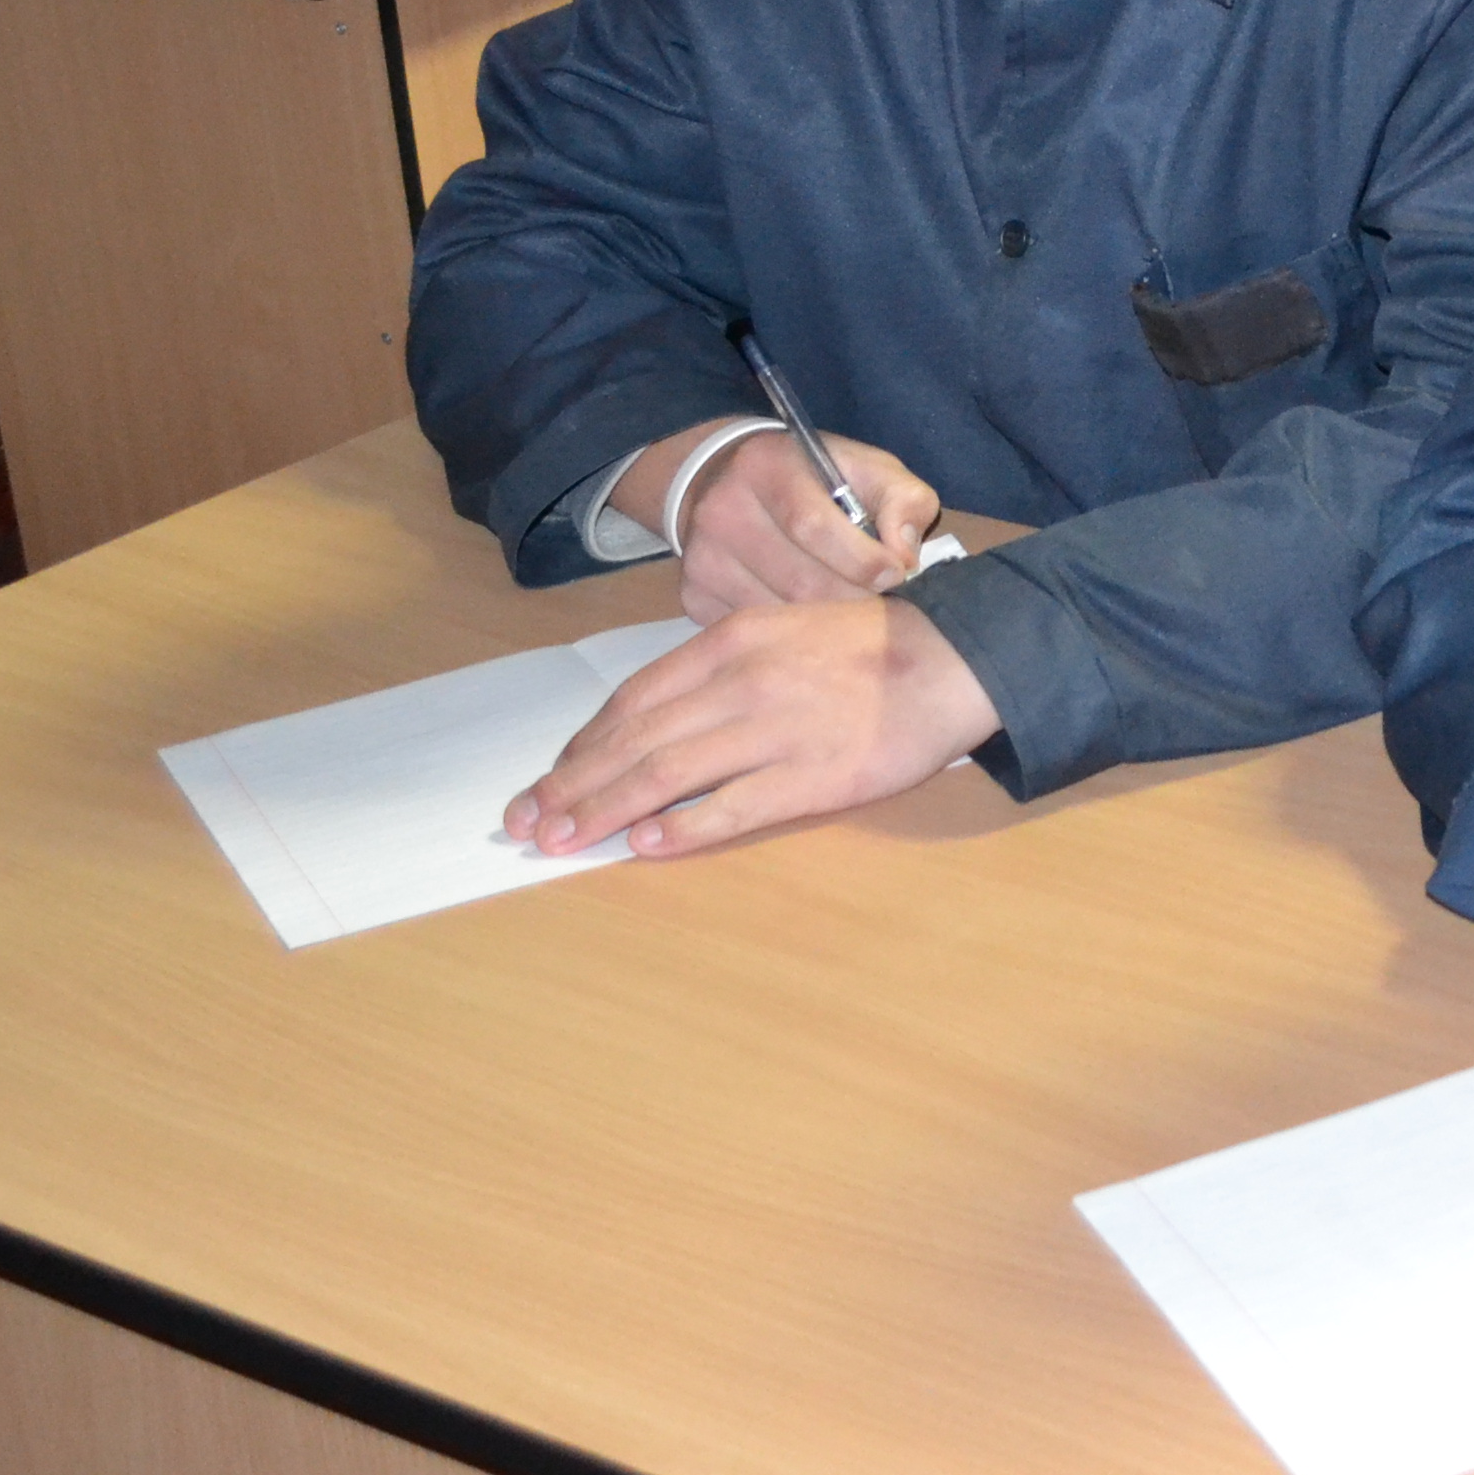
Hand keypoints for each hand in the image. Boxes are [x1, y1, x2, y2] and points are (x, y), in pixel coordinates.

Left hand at [504, 599, 998, 858]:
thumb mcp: (780, 629)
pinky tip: (643, 845)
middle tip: (524, 821)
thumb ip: (718, 668)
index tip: (548, 779)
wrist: (949, 660)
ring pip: (665, 775)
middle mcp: (741, 685)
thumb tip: (652, 722)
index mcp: (730, 644)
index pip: (633, 701)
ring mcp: (775, 732)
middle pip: (634, 741)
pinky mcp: (811, 777)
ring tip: (561, 840)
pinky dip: (681, 828)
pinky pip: (730, 808)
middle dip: (570, 785)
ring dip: (604, 811)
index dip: (582, 745)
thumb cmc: (864, 646)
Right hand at [607, 419, 940, 616]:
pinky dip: (792, 636)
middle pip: (797, 580)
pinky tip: (814, 624)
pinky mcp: (693, 595)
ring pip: (779, 614)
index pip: (812, 524)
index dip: (861, 558)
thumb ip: (902, 501)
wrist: (729, 481)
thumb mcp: (869, 469)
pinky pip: (755, 631)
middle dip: (852, 600)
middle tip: (885, 608)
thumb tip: (905, 557)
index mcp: (766, 466)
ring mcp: (701, 557)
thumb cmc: (816, 480)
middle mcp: (722, 510)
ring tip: (856, 616)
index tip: (898, 575)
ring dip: (826, 625)